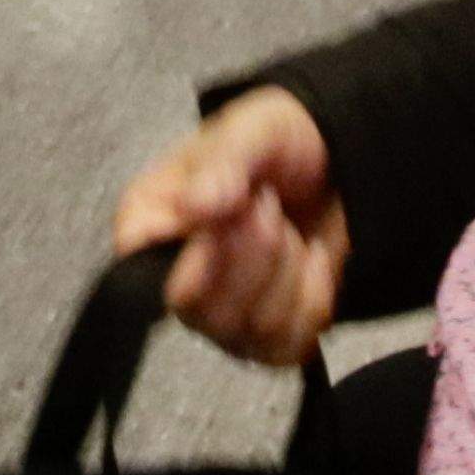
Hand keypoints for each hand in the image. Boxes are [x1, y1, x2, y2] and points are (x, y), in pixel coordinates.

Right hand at [113, 88, 346, 371]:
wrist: (337, 164)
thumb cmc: (280, 143)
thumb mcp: (255, 129)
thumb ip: (223, 162)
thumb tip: (194, 206)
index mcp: (150, 219)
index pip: (136, 266)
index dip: (191, 255)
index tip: (232, 216)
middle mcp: (174, 276)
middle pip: (197, 310)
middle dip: (252, 256)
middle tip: (267, 204)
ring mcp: (219, 318)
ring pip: (250, 329)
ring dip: (287, 272)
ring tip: (288, 227)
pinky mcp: (265, 339)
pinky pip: (288, 346)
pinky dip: (313, 298)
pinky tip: (310, 259)